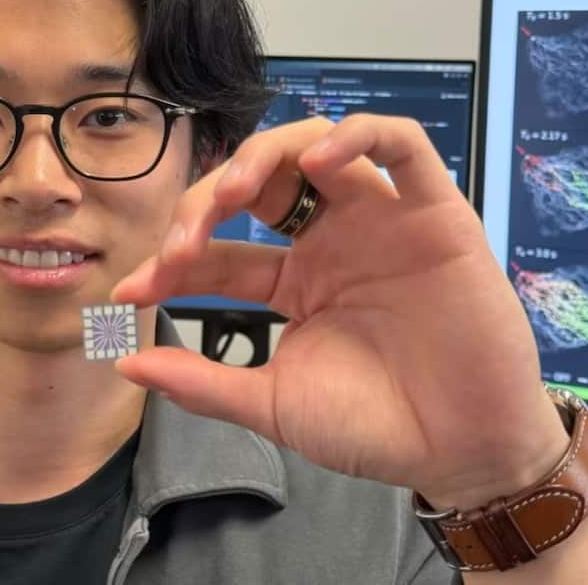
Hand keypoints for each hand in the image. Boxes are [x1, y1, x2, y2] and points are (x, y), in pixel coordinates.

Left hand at [112, 115, 569, 509]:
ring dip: (266, 155)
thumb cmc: (375, 428)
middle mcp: (331, 241)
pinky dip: (361, 135)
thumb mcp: (273, 404)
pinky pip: (404, 146)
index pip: (220, 250)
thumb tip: (126, 360)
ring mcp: (381, 222)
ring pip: (320, 146)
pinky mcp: (435, 213)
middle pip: (259, 183)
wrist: (461, 452)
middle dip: (207, 199)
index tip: (132, 292)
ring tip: (232, 193)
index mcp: (294, 280)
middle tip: (179, 243)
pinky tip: (321, 160)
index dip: (173, 260)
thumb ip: (203, 382)